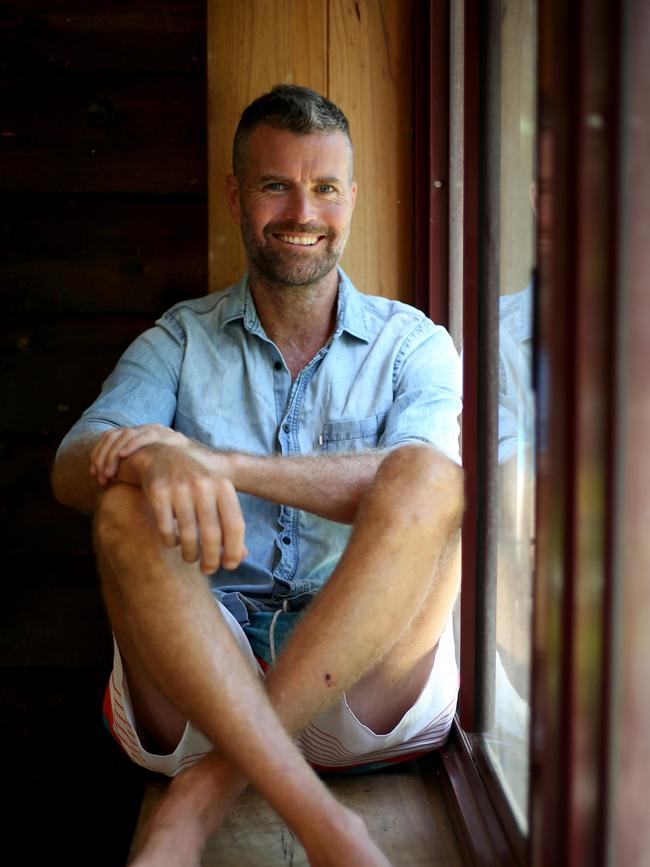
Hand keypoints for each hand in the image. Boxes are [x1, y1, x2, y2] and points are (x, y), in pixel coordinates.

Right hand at [91, 426, 246, 573]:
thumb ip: (229, 522)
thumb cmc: (194, 483)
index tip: (229, 566)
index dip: (234, 550)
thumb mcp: (217, 496)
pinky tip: (172, 542)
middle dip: (211, 558)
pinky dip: (170, 542)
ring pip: (187, 534)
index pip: (235, 525)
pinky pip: (165, 528)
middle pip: (212, 533)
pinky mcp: (158, 492)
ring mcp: (179, 487)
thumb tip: (241, 556)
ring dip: (190, 554)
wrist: (162, 456)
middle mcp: (203, 485)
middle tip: (208, 569)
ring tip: (190, 558)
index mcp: (223, 486)